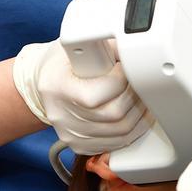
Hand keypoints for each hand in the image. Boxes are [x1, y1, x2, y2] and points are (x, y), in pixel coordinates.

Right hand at [12, 39, 149, 153]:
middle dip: (135, 96)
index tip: (127, 67)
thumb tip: (134, 46)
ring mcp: (70, 134)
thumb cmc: (65, 61)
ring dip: (140, 113)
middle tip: (141, 81)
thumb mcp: (79, 45)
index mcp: (57, 87)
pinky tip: (136, 113)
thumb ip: (106, 46)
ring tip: (142, 95)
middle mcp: (60, 115)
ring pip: (120, 133)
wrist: (49, 81)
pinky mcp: (80, 145)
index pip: (95, 96)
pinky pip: (116, 144)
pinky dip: (133, 129)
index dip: (120, 81)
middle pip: (112, 116)